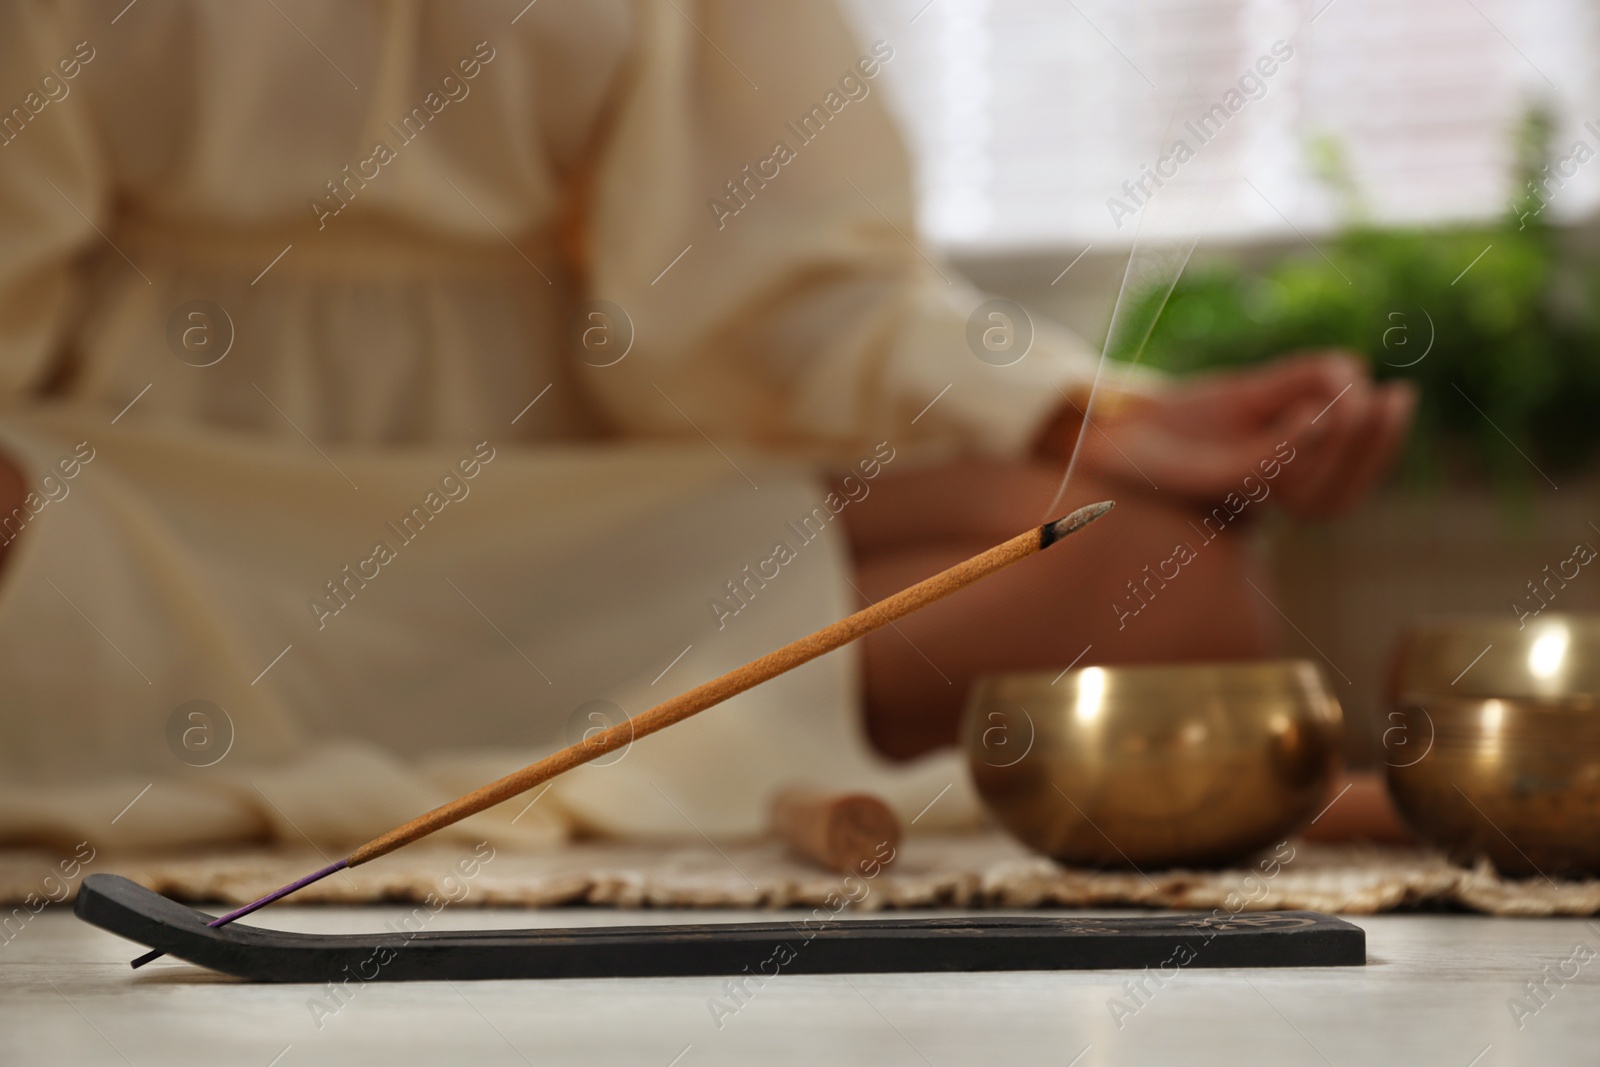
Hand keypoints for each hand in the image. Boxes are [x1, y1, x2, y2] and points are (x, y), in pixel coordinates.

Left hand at [1037, 352, 1415, 518]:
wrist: (1106, 433)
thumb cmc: (1175, 421)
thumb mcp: (1245, 396)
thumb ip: (1298, 387)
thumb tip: (1354, 370)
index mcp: (1273, 490)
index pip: (1341, 490)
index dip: (1377, 451)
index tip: (1398, 394)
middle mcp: (1255, 505)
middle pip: (1334, 499)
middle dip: (1371, 448)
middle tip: (1393, 396)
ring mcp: (1231, 497)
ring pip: (1306, 488)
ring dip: (1340, 444)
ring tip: (1353, 400)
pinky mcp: (1203, 483)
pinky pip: (1263, 471)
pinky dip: (1297, 443)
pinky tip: (1316, 409)